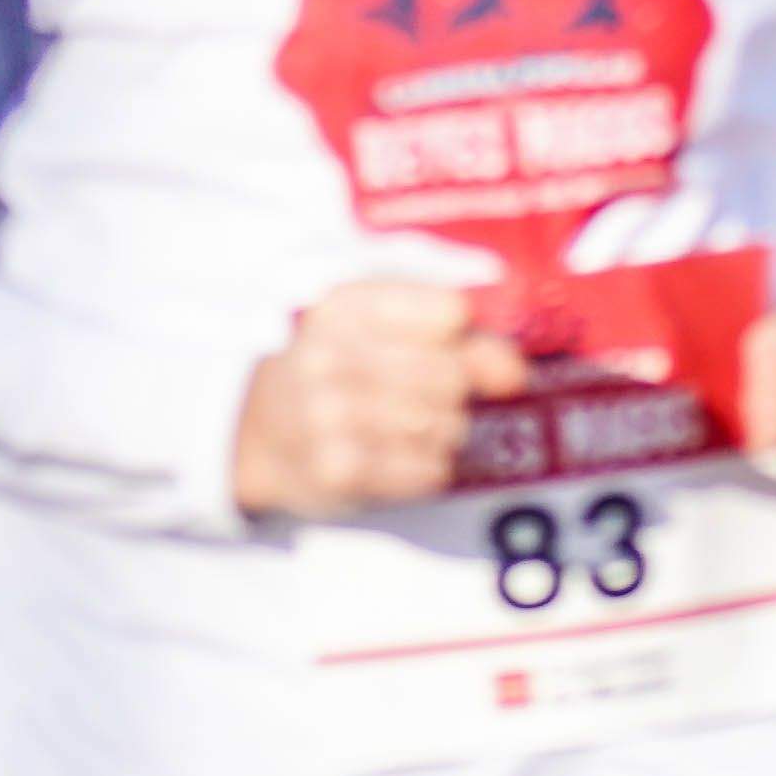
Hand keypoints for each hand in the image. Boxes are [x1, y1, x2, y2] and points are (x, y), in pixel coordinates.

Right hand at [230, 280, 521, 517]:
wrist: (259, 433)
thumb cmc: (339, 371)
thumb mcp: (381, 331)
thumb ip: (459, 339)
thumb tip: (516, 370)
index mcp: (347, 304)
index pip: (451, 312)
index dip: (463, 338)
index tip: (443, 349)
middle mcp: (331, 354)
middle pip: (452, 374)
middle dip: (454, 393)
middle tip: (420, 397)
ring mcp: (329, 414)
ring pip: (446, 425)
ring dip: (442, 433)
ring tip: (404, 428)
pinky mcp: (338, 470)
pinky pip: (429, 470)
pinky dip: (428, 468)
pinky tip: (397, 459)